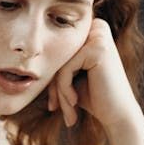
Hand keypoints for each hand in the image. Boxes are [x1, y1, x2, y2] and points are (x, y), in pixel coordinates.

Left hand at [45, 18, 143, 132]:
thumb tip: (25, 61)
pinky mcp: (97, 48)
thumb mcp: (71, 77)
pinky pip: (65, 69)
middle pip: (59, 57)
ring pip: (60, 64)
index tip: (53, 103)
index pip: (59, 53)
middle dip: (53, 86)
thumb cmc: (95, 98)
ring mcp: (99, 36)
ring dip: (59, 92)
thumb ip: (57, 64)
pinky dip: (65, 90)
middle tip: (54, 109)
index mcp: (92, 31)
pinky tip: (75, 103)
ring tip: (68, 112)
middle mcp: (97, 28)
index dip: (52, 79)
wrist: (119, 116)